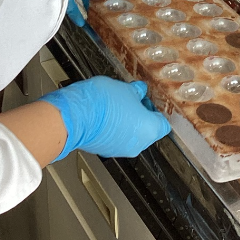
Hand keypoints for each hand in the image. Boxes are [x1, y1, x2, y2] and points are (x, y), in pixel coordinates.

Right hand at [40, 76, 170, 159]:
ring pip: (131, 135)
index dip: (155, 110)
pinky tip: (106, 114)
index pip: (163, 124)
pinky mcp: (106, 150)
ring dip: (127, 122)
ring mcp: (121, 150)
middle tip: (131, 99)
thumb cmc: (103, 103)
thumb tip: (139, 91)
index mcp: (149, 130)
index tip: (147, 100)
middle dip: (141, 114)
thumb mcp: (126, 89)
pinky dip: (114, 129)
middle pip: (147, 130)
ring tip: (116, 105)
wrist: (76, 116)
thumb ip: (137, 92)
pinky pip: (116, 139)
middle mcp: (138, 145)